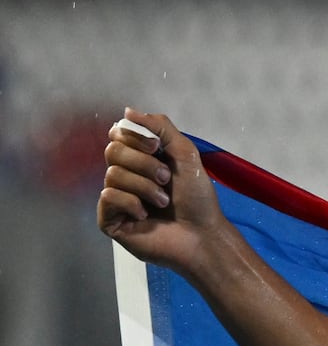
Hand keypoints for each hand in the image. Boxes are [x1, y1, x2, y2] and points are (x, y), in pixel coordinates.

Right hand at [98, 110, 231, 272]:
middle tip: (165, 178)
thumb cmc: (197, 199)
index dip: (134, 138)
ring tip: (163, 201)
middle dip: (143, 163)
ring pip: (112, 174)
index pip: (118, 135)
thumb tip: (127, 111)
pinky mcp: (110, 220)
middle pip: (112, 151)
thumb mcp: (185, 154)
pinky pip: (108, 197)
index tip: (156, 148)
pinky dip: (131, 203)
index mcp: (140, 160)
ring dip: (145, 187)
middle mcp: (125, 176)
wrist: (202, 234)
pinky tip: (145, 215)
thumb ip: (161, 128)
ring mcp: (116, 199)